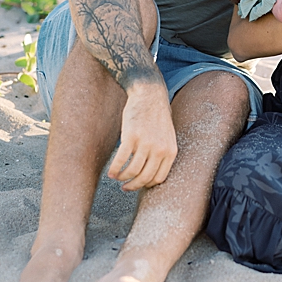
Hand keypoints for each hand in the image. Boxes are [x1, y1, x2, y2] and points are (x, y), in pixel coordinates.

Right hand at [106, 76, 176, 190]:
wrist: (149, 94)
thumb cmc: (157, 116)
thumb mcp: (168, 136)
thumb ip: (162, 153)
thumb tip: (151, 173)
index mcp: (170, 151)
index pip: (159, 178)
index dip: (147, 185)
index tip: (138, 185)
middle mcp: (160, 149)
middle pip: (145, 177)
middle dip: (133, 186)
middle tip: (125, 187)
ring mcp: (145, 143)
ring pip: (132, 171)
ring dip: (123, 178)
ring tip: (117, 177)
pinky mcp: (131, 136)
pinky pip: (121, 159)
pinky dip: (115, 169)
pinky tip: (111, 172)